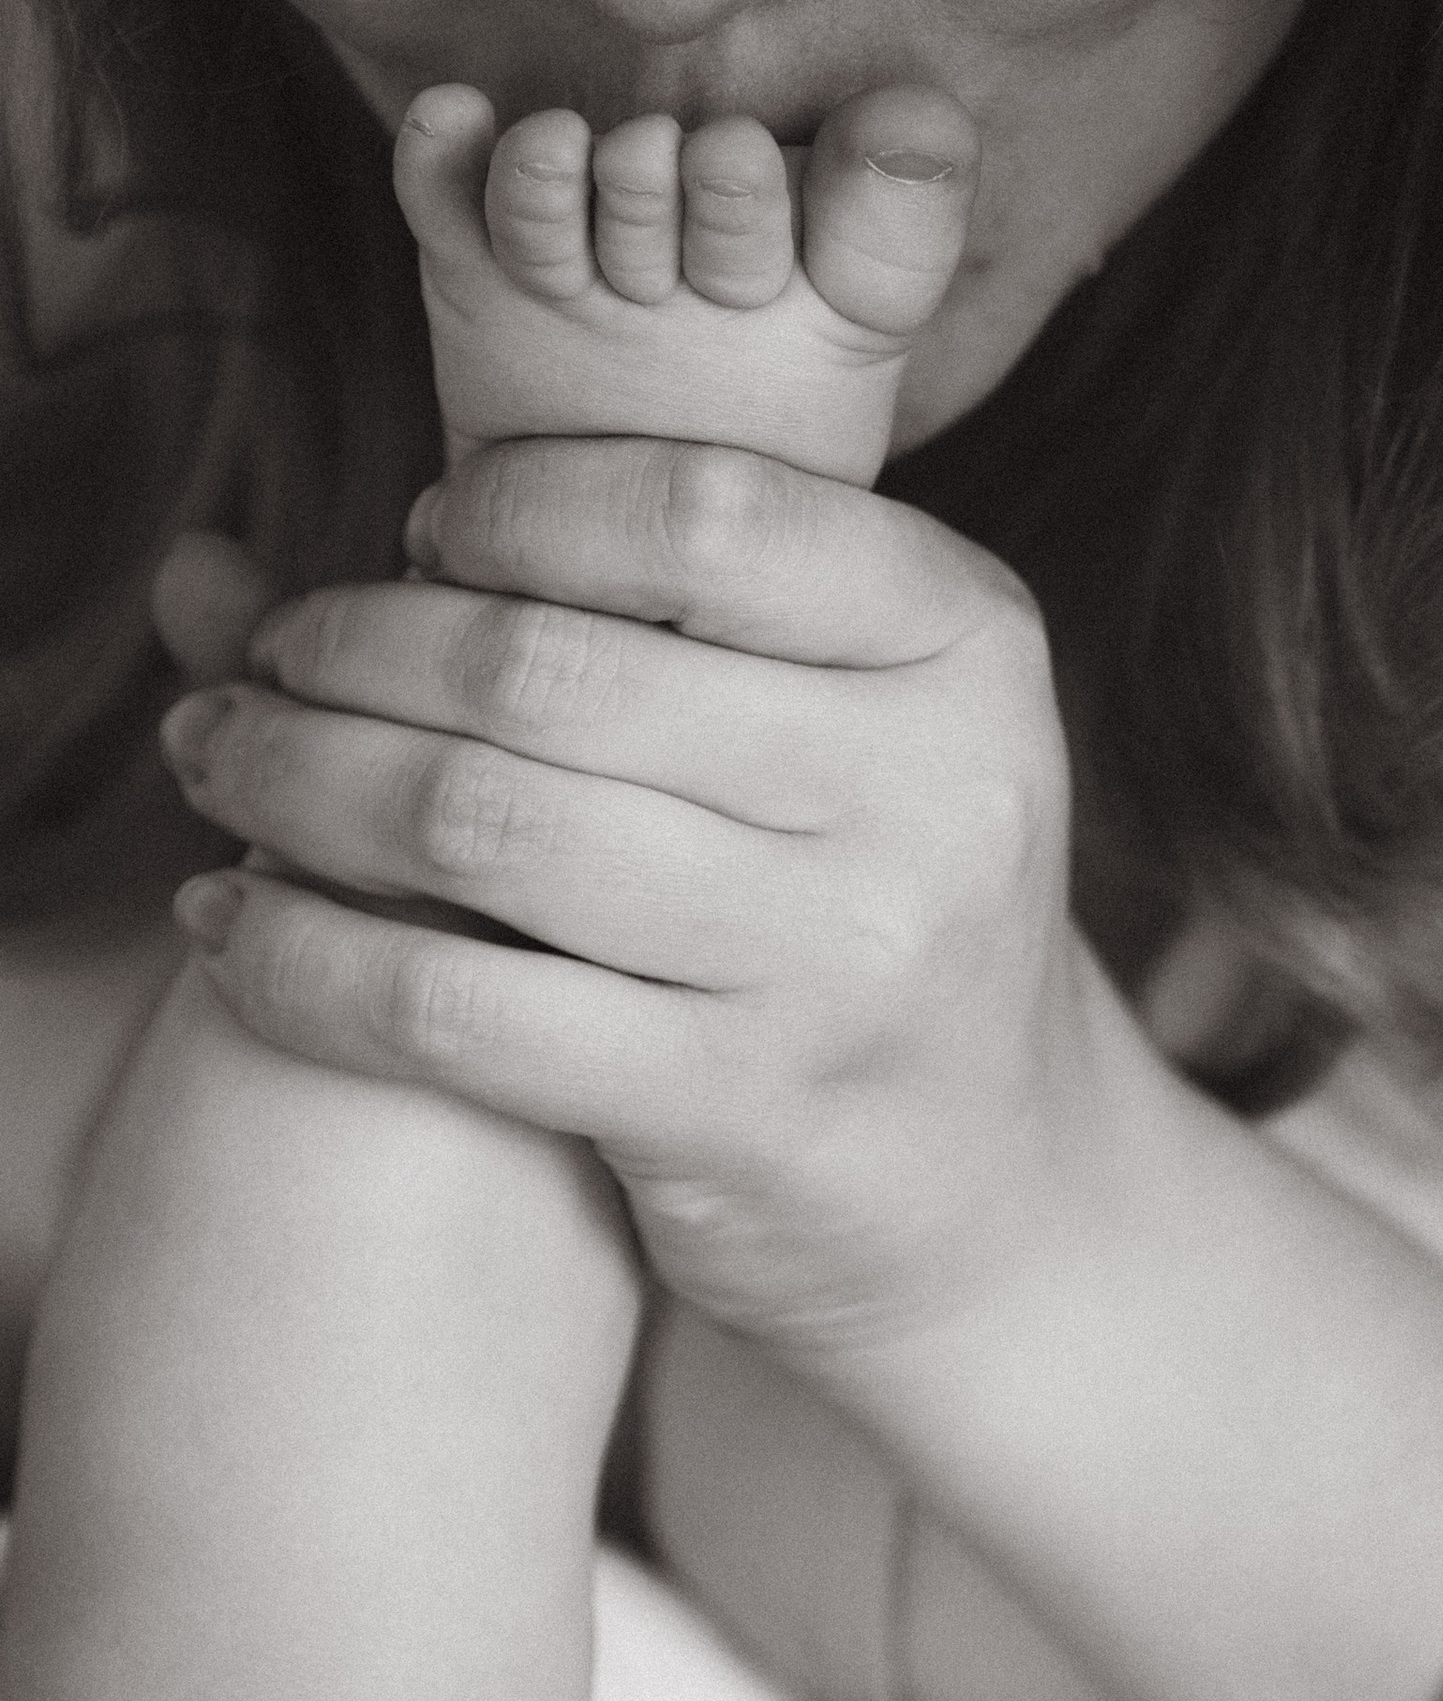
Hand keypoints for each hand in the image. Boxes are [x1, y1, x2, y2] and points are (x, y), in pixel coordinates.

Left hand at [153, 118, 1123, 1353]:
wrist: (990, 1191)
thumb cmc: (850, 906)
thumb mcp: (824, 728)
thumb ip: (588, 616)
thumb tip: (194, 568)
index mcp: (970, 648)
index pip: (702, 515)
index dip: (521, 509)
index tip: (426, 544)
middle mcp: (936, 793)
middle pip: (551, 668)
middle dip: (349, 650)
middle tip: (258, 671)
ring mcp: (847, 961)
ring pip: (480, 823)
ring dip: (294, 784)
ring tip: (219, 767)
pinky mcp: (744, 1112)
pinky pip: (455, 1008)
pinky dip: (304, 957)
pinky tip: (231, 929)